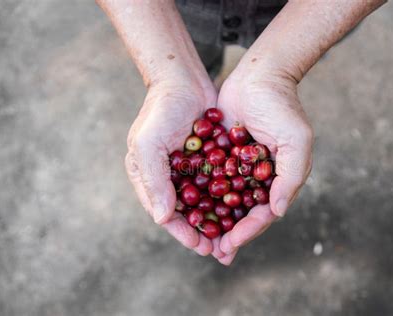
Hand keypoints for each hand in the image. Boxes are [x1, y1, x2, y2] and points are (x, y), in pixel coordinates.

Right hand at [125, 79, 223, 257]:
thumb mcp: (148, 144)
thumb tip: (161, 219)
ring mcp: (189, 169)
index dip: (182, 232)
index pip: (165, 213)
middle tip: (220, 250)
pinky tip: (244, 210)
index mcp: (149, 177)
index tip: (200, 246)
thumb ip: (153, 181)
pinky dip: (229, 198)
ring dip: (218, 220)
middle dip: (203, 232)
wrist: (183, 79)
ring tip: (234, 237)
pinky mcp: (208, 159)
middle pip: (187, 213)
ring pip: (205, 202)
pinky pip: (219, 183)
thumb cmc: (160, 110)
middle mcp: (168, 177)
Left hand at [215, 69, 313, 258]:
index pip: (263, 212)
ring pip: (224, 201)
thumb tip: (277, 212)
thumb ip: (291, 177)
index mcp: (278, 180)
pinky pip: (210, 180)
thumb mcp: (296, 140)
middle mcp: (258, 178)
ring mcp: (238, 167)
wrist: (260, 74)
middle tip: (211, 252)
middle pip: (242, 213)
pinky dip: (201, 196)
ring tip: (198, 239)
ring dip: (213, 221)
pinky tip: (186, 209)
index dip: (248, 230)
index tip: (229, 244)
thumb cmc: (282, 107)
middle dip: (228, 233)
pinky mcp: (221, 155)